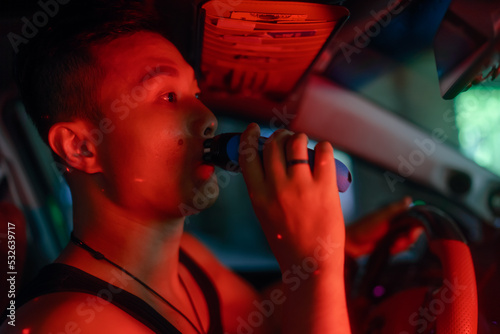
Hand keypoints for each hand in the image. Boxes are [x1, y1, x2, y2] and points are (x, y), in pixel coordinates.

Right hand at [238, 123, 345, 270]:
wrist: (310, 264)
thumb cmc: (288, 241)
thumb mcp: (264, 214)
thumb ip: (264, 188)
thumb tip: (273, 161)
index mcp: (258, 194)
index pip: (248, 154)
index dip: (250, 137)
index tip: (255, 129)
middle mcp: (277, 186)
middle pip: (273, 144)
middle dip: (280, 137)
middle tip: (287, 140)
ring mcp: (301, 185)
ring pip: (297, 142)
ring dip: (300, 139)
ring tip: (304, 146)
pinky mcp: (324, 187)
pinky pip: (323, 152)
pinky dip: (323, 148)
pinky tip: (323, 153)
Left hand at [345, 197, 422, 256]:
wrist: (351, 243)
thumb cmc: (363, 228)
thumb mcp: (381, 217)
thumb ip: (395, 209)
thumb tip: (409, 199)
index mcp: (394, 214)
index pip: (414, 218)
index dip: (416, 226)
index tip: (411, 233)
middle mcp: (395, 222)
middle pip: (413, 231)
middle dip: (408, 239)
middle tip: (398, 243)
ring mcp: (393, 233)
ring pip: (408, 240)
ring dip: (402, 245)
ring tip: (392, 247)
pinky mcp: (391, 243)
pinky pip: (401, 247)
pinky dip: (398, 249)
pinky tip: (390, 250)